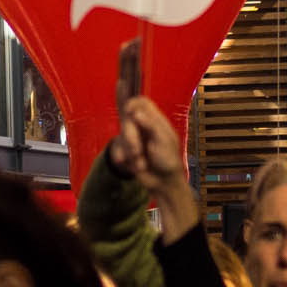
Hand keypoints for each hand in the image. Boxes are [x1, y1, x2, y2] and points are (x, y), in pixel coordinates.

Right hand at [110, 97, 200, 239]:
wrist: (163, 184)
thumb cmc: (169, 160)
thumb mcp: (164, 140)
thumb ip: (150, 124)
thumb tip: (136, 111)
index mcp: (155, 120)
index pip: (141, 102)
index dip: (132, 103)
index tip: (128, 111)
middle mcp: (143, 127)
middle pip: (127, 120)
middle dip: (130, 137)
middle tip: (137, 150)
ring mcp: (134, 138)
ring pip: (121, 136)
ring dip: (130, 152)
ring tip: (141, 162)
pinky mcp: (126, 150)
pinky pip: (117, 149)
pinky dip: (124, 158)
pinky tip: (135, 165)